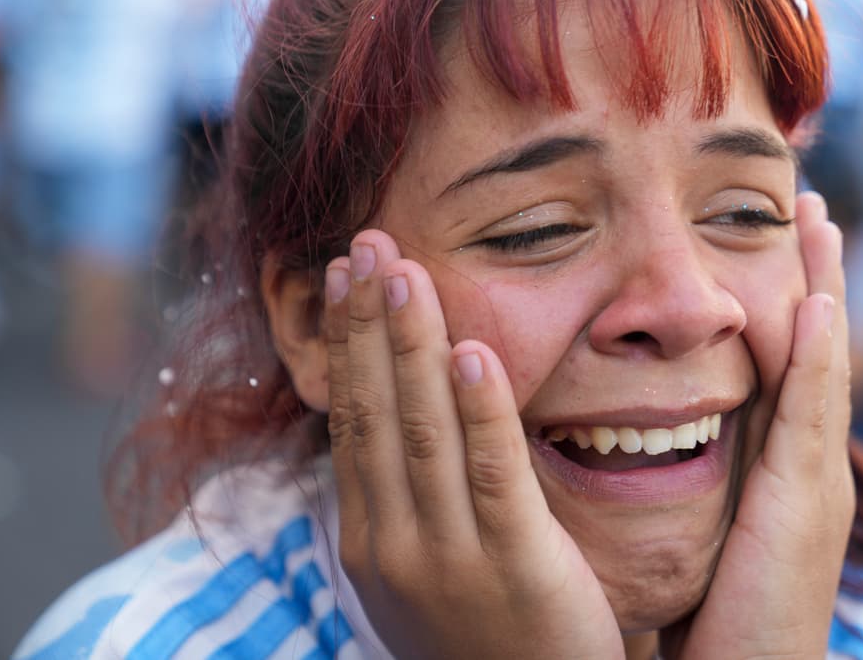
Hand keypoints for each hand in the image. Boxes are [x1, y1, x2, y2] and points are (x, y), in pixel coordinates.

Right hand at [323, 230, 624, 658]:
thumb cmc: (488, 636)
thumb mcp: (426, 571)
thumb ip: (413, 498)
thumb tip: (402, 415)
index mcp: (372, 541)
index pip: (352, 420)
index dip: (348, 341)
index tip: (345, 274)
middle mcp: (396, 544)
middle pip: (375, 410)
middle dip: (369, 321)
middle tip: (366, 242)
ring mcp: (451, 556)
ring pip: (422, 428)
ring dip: (411, 341)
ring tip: (405, 269)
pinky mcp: (517, 563)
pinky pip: (493, 471)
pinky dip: (478, 407)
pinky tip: (470, 349)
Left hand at [660, 192, 854, 658]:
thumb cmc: (722, 620)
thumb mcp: (710, 529)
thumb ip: (696, 477)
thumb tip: (647, 432)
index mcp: (783, 466)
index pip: (788, 363)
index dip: (789, 299)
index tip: (779, 237)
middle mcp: (810, 462)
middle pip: (817, 346)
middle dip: (817, 272)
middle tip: (808, 202)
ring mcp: (816, 479)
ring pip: (823, 362)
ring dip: (823, 287)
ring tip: (816, 220)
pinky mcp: (806, 502)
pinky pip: (811, 415)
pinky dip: (816, 358)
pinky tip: (815, 304)